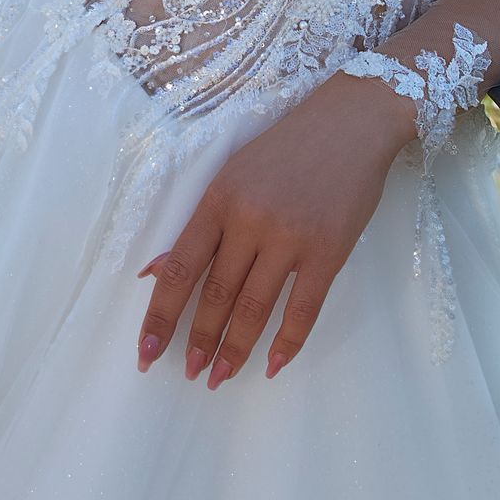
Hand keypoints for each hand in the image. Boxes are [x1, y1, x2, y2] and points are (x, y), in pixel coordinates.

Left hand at [136, 73, 413, 388]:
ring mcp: (291, 237)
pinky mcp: (329, 251)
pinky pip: (304, 309)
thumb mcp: (232, 175)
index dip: (160, 314)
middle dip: (198, 339)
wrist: (351, 122)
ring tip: (220, 376)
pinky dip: (288, 342)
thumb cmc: (287, 148)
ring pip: (254, 307)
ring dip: (235, 348)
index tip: (147, 350)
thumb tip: (155, 272)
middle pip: (215, 293)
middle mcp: (250, 220)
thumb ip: (199, 226)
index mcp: (218, 199)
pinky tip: (274, 365)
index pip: (180, 268)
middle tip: (189, 372)